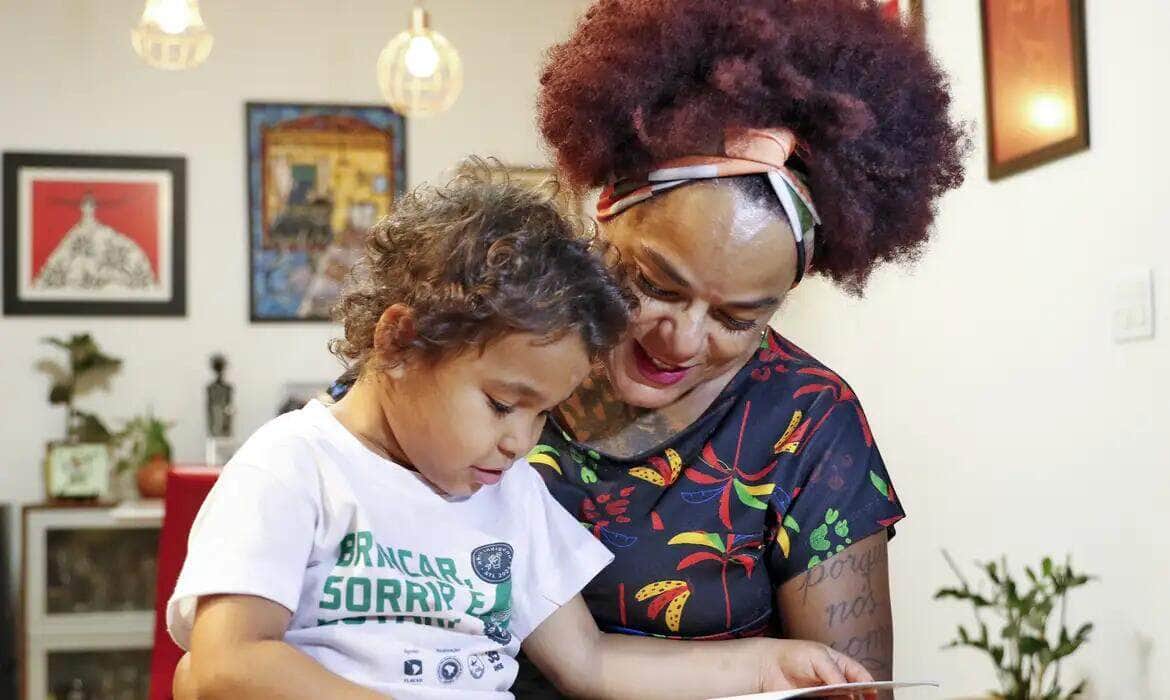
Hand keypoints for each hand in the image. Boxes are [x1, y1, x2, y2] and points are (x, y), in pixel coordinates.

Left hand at [756, 639, 874, 697]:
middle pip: (856, 695)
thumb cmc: (794, 655)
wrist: (768, 666)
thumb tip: (847, 690)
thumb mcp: (818, 658)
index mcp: (841, 666)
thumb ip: (834, 673)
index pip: (862, 677)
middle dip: (859, 699)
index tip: (873, 695)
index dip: (870, 686)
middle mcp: (837, 682)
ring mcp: (827, 695)